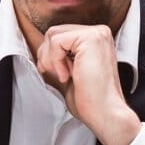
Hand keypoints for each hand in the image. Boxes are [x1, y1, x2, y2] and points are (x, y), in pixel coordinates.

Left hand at [36, 24, 141, 144]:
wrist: (104, 112)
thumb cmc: (90, 100)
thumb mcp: (70, 72)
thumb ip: (60, 57)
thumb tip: (40, 50)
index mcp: (96, 39)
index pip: (61, 34)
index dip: (50, 55)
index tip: (56, 74)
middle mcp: (99, 33)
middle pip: (54, 31)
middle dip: (47, 55)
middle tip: (58, 76)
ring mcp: (96, 33)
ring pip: (53, 34)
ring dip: (51, 59)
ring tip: (65, 76)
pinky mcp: (90, 38)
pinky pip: (57, 41)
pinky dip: (55, 61)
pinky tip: (68, 75)